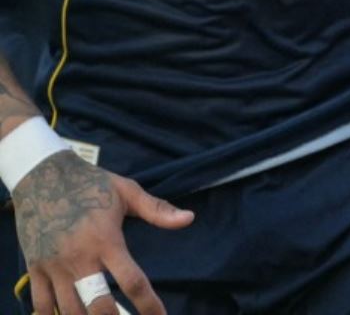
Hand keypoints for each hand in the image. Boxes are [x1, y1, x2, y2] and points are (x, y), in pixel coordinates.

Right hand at [13, 150, 191, 314]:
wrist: (42, 175)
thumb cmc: (91, 183)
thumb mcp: (127, 192)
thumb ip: (157, 210)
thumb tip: (189, 219)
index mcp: (106, 240)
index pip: (132, 281)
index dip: (149, 305)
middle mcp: (79, 258)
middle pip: (99, 305)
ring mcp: (53, 266)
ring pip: (69, 310)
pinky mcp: (34, 268)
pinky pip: (40, 304)